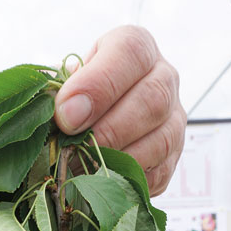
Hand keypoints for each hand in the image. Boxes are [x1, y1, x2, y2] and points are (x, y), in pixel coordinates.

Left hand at [54, 25, 185, 196]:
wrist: (92, 120)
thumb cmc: (74, 96)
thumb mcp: (63, 83)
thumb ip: (58, 93)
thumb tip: (56, 117)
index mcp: (137, 49)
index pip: (130, 53)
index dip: (98, 85)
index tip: (65, 114)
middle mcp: (164, 79)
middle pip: (153, 99)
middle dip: (109, 128)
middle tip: (74, 147)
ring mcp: (173, 120)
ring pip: (162, 140)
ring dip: (119, 159)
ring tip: (83, 169)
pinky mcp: (172, 157)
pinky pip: (159, 173)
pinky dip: (129, 181)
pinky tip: (101, 182)